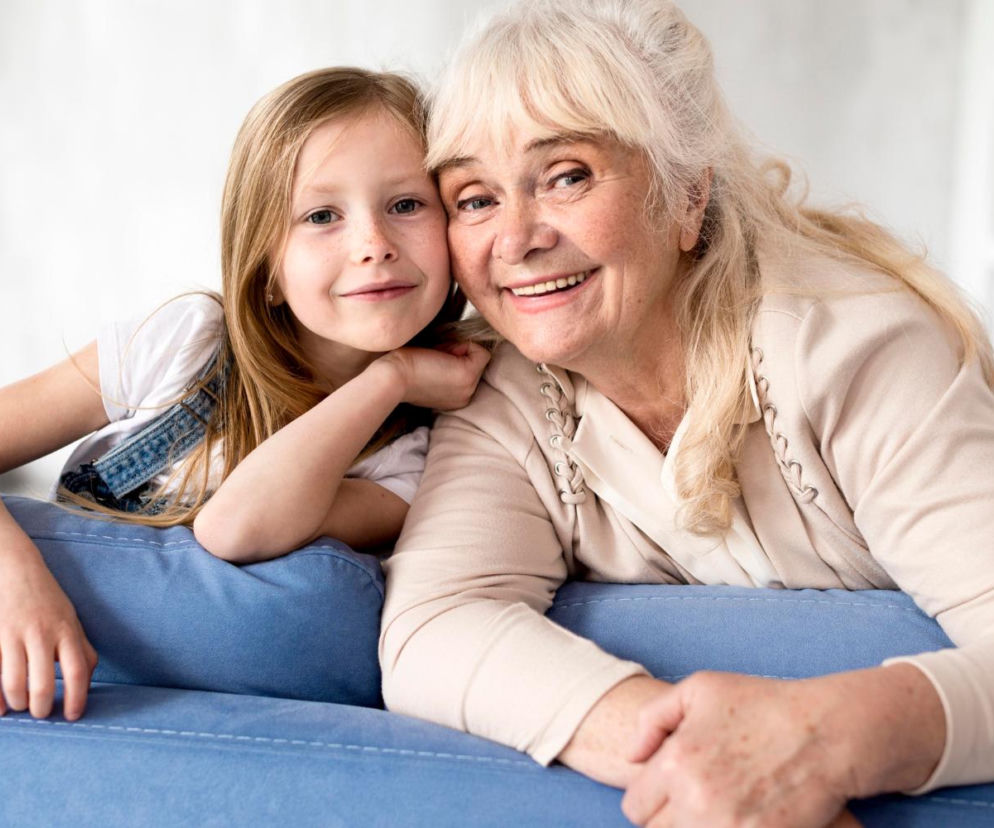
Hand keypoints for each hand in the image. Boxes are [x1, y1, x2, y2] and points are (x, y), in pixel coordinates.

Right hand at [0, 552, 97, 720]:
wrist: (14, 567)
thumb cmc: (46, 599)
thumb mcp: (71, 619)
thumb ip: (81, 647)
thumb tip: (89, 679)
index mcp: (67, 630)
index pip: (79, 671)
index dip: (77, 698)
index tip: (73, 716)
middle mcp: (41, 633)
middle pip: (42, 683)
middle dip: (41, 707)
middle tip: (42, 713)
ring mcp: (13, 634)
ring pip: (14, 682)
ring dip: (18, 702)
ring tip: (20, 705)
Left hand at [381, 341, 490, 409]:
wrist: (391, 377)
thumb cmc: (401, 368)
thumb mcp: (430, 369)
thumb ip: (446, 364)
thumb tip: (461, 343)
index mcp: (455, 398)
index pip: (470, 369)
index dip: (452, 356)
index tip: (430, 361)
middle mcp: (465, 398)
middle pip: (475, 362)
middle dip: (456, 352)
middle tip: (431, 358)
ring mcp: (468, 389)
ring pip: (478, 356)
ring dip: (456, 349)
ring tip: (434, 357)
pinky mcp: (467, 376)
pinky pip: (481, 351)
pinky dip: (461, 344)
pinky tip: (440, 353)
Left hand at [621, 672, 858, 827]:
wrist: (827, 733)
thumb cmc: (763, 704)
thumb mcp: (699, 689)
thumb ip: (652, 719)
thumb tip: (630, 757)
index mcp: (675, 762)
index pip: (634, 808)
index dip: (649, 800)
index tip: (668, 792)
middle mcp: (695, 799)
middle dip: (669, 819)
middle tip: (695, 801)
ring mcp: (727, 825)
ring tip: (716, 810)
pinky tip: (738, 818)